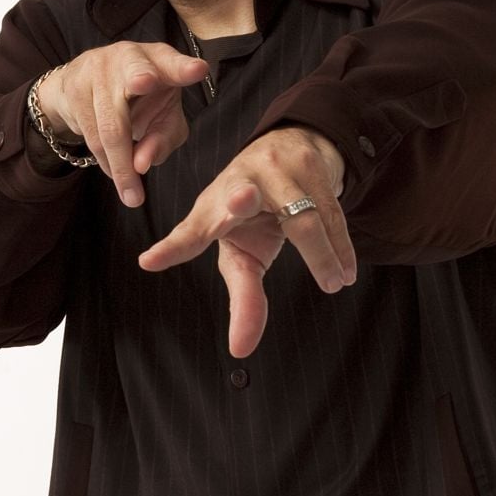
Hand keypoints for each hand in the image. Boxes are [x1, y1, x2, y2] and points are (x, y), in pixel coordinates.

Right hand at [36, 42, 209, 204]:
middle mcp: (128, 57)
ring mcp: (97, 70)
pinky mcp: (74, 88)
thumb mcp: (163, 117)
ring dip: (121, 166)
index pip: (172, 63)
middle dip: (140, 80)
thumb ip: (164, 139)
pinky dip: (106, 161)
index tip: (197, 71)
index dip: (182, 68)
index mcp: (160, 60)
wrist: (84, 83)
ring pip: (109, 126)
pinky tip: (115, 170)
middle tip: (144, 100)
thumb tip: (141, 164)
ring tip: (133, 197)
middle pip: (133, 79)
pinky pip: (91, 136)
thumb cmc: (140, 101)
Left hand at [138, 126, 355, 356]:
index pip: (192, 231)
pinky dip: (341, 247)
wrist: (292, 145)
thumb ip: (243, 297)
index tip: (150, 261)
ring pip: (303, 217)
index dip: (174, 248)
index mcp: (214, 206)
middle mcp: (239, 181)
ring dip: (322, 254)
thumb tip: (240, 350)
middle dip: (238, 200)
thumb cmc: (256, 209)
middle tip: (240, 201)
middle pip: (242, 200)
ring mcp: (276, 168)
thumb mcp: (244, 250)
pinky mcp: (311, 165)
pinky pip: (330, 213)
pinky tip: (345, 273)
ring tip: (334, 283)